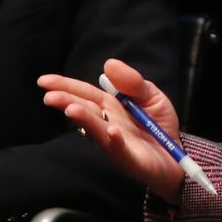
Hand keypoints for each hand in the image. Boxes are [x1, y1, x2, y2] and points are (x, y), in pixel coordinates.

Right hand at [38, 57, 185, 204]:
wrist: (177, 155)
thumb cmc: (159, 125)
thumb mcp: (151, 95)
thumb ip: (132, 81)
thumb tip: (108, 63)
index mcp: (110, 107)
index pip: (84, 94)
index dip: (65, 86)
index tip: (43, 80)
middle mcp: (107, 124)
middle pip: (85, 110)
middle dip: (67, 102)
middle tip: (49, 97)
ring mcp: (115, 143)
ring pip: (96, 130)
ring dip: (84, 119)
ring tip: (71, 109)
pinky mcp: (130, 159)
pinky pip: (120, 149)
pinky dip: (115, 141)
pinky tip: (112, 132)